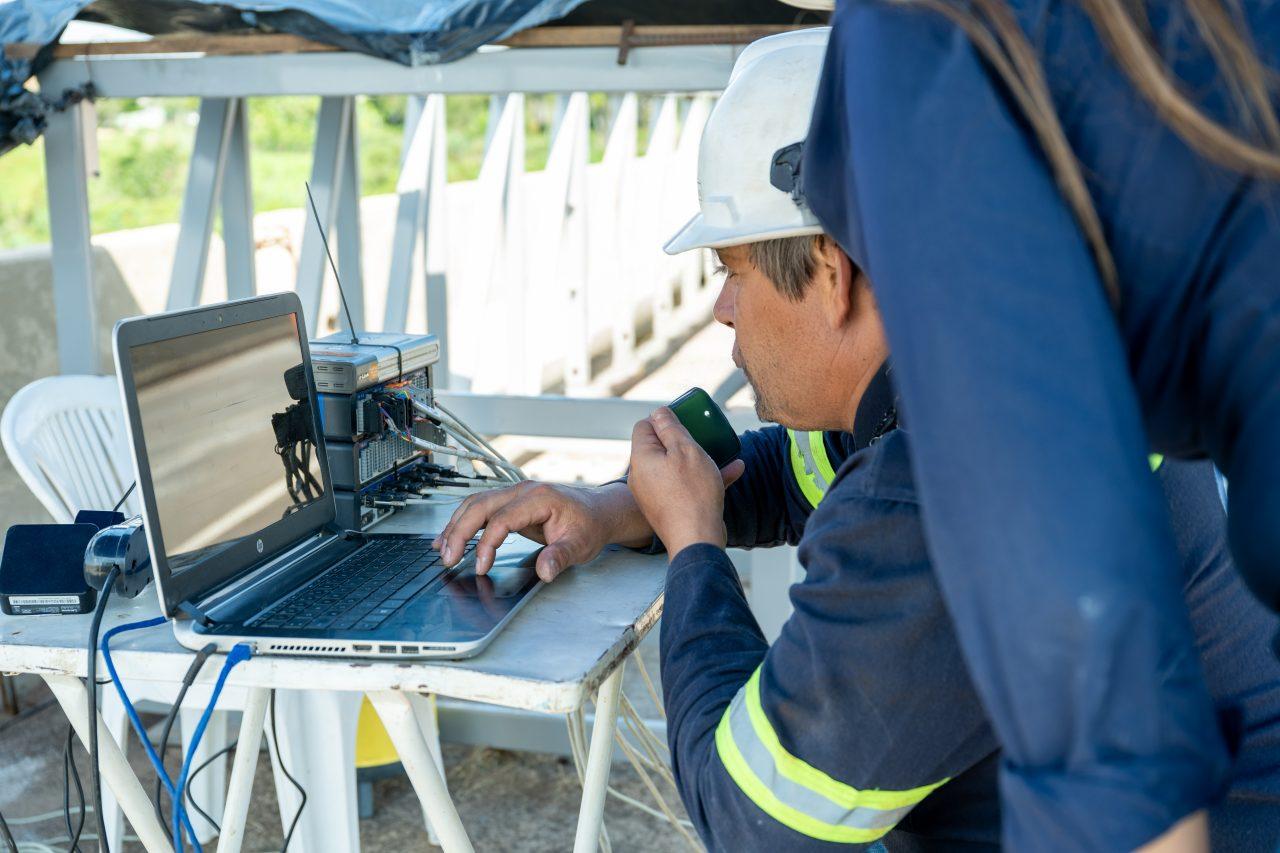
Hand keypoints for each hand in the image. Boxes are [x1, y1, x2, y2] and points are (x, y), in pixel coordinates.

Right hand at [432, 480, 651, 582]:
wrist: (597, 512)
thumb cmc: (589, 525)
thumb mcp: (581, 544)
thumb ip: (561, 557)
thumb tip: (545, 571)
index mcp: (539, 498)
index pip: (502, 519)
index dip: (488, 544)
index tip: (481, 567)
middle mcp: (523, 491)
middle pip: (480, 506)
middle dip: (459, 532)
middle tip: (448, 559)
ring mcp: (515, 494)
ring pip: (475, 504)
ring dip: (456, 526)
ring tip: (442, 551)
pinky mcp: (510, 503)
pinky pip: (480, 508)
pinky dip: (462, 522)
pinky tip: (449, 537)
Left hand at [628, 407, 744, 555]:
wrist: (696, 540)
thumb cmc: (692, 494)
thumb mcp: (685, 450)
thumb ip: (670, 428)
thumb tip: (658, 412)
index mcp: (641, 458)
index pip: (644, 426)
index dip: (664, 419)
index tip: (685, 421)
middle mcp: (641, 476)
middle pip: (660, 447)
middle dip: (684, 439)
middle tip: (704, 437)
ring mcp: (653, 494)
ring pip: (676, 467)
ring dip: (699, 458)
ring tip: (724, 452)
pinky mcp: (667, 508)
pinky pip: (683, 485)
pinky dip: (702, 477)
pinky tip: (732, 471)